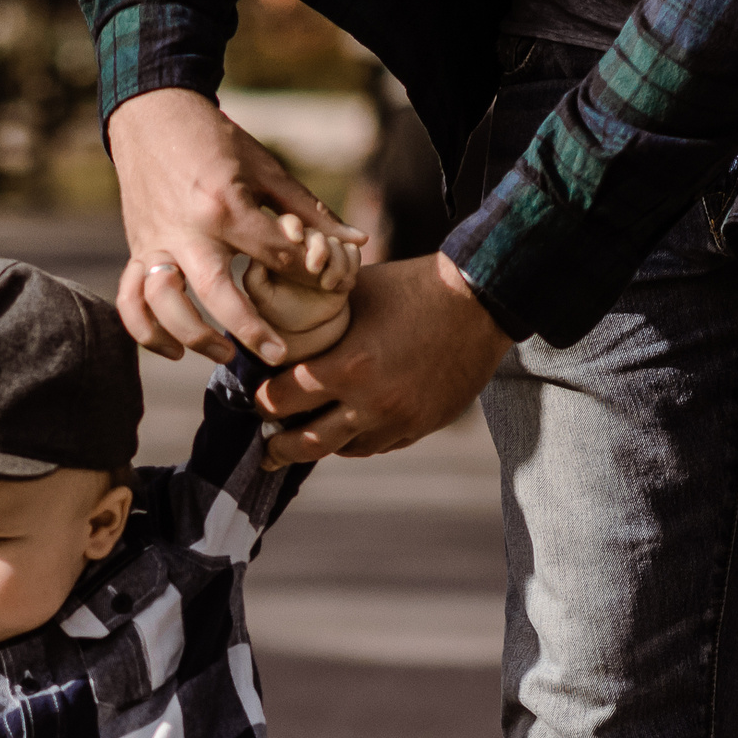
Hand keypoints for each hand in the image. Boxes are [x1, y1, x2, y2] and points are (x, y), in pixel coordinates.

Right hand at [107, 88, 365, 364]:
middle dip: (250, 329)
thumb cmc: (216, 141)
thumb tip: (357, 241)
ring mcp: (156, 244)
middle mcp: (187, 230)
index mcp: (225, 205)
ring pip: (165, 305)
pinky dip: (146, 331)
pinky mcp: (137, 250)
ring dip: (193, 337)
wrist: (152, 115)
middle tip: (279, 354)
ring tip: (223, 354)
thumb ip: (308, 212)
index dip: (306, 275)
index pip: (273, 254)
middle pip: (217, 293)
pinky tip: (172, 350)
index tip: (328, 290)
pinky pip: (131, 301)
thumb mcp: (266, 169)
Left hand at [238, 217, 359, 362]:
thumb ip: (254, 276)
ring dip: (336, 263)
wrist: (305, 326)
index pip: (286, 223)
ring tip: (328, 285)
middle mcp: (304, 240)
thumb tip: (257, 256)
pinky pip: (353, 252)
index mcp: (279, 241)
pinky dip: (350, 267)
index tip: (294, 238)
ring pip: (336, 241)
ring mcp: (325, 247)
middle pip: (315, 229)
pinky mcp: (345, 258)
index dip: (291, 226)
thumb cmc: (276, 309)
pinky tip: (342, 285)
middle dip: (319, 246)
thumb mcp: (260, 295)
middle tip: (315, 267)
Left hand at [256, 255, 512, 463]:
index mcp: (347, 367)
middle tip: (266, 450)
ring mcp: (397, 421)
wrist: (480, 303)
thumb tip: (275, 322)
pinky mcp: (419, 428)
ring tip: (304, 438)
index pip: (283, 400)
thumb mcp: (354, 293)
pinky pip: (376, 446)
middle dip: (279, 448)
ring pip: (343, 450)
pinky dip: (356, 440)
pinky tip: (346, 430)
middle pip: (306, 444)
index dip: (263, 401)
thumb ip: (314, 314)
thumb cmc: (411, 287)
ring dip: (321, 445)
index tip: (258, 399)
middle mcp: (370, 404)